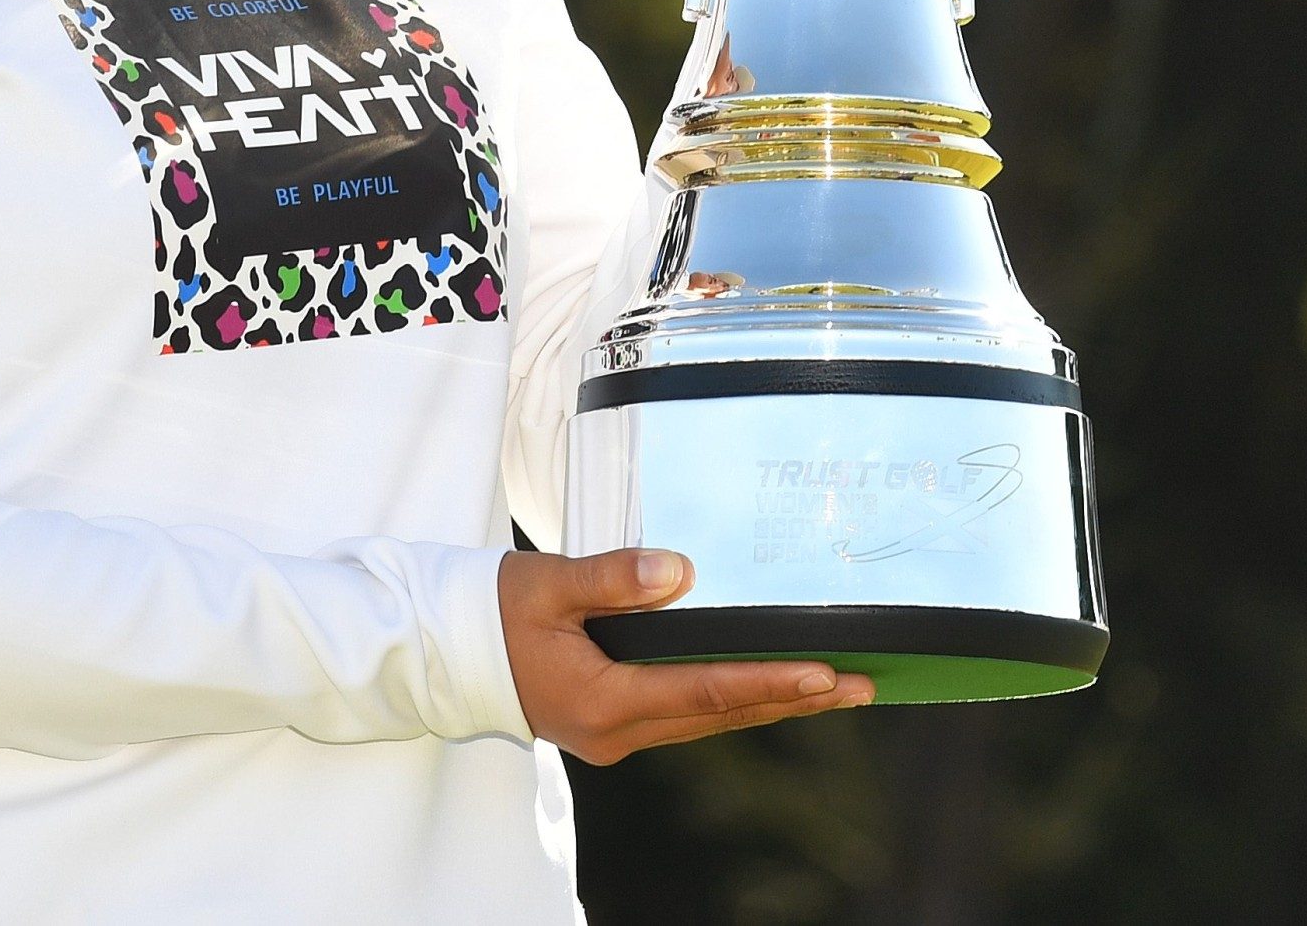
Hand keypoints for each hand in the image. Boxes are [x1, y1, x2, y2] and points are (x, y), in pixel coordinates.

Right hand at [500, 548, 870, 760]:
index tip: (825, 674)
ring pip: (710, 719)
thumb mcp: (546, 584)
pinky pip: (689, 715)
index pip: (704, 691)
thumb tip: (679, 571)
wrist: (444, 650)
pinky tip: (768, 686)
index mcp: (604, 702)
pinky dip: (734, 699)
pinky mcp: (615, 723)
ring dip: (772, 702)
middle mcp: (618, 732)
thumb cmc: (490, 612)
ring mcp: (617, 734)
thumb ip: (612, 578)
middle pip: (721, 715)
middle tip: (862, 685)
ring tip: (835, 689)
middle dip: (794, 699)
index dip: (769, 682)